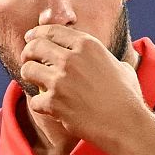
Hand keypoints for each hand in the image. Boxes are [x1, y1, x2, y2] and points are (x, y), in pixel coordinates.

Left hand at [19, 25, 148, 152]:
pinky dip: (40, 105)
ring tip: (36, 83)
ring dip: (29, 76)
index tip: (30, 38)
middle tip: (28, 60)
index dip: (37, 33)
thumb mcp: (120, 66)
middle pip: (34, 46)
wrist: (124, 123)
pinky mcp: (54, 102)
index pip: (52, 30)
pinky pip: (34, 100)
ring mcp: (60, 80)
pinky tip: (48, 108)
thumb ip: (104, 58)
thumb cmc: (126, 97)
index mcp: (87, 45)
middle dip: (27, 52)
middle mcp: (71, 58)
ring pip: (28, 70)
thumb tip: (104, 58)